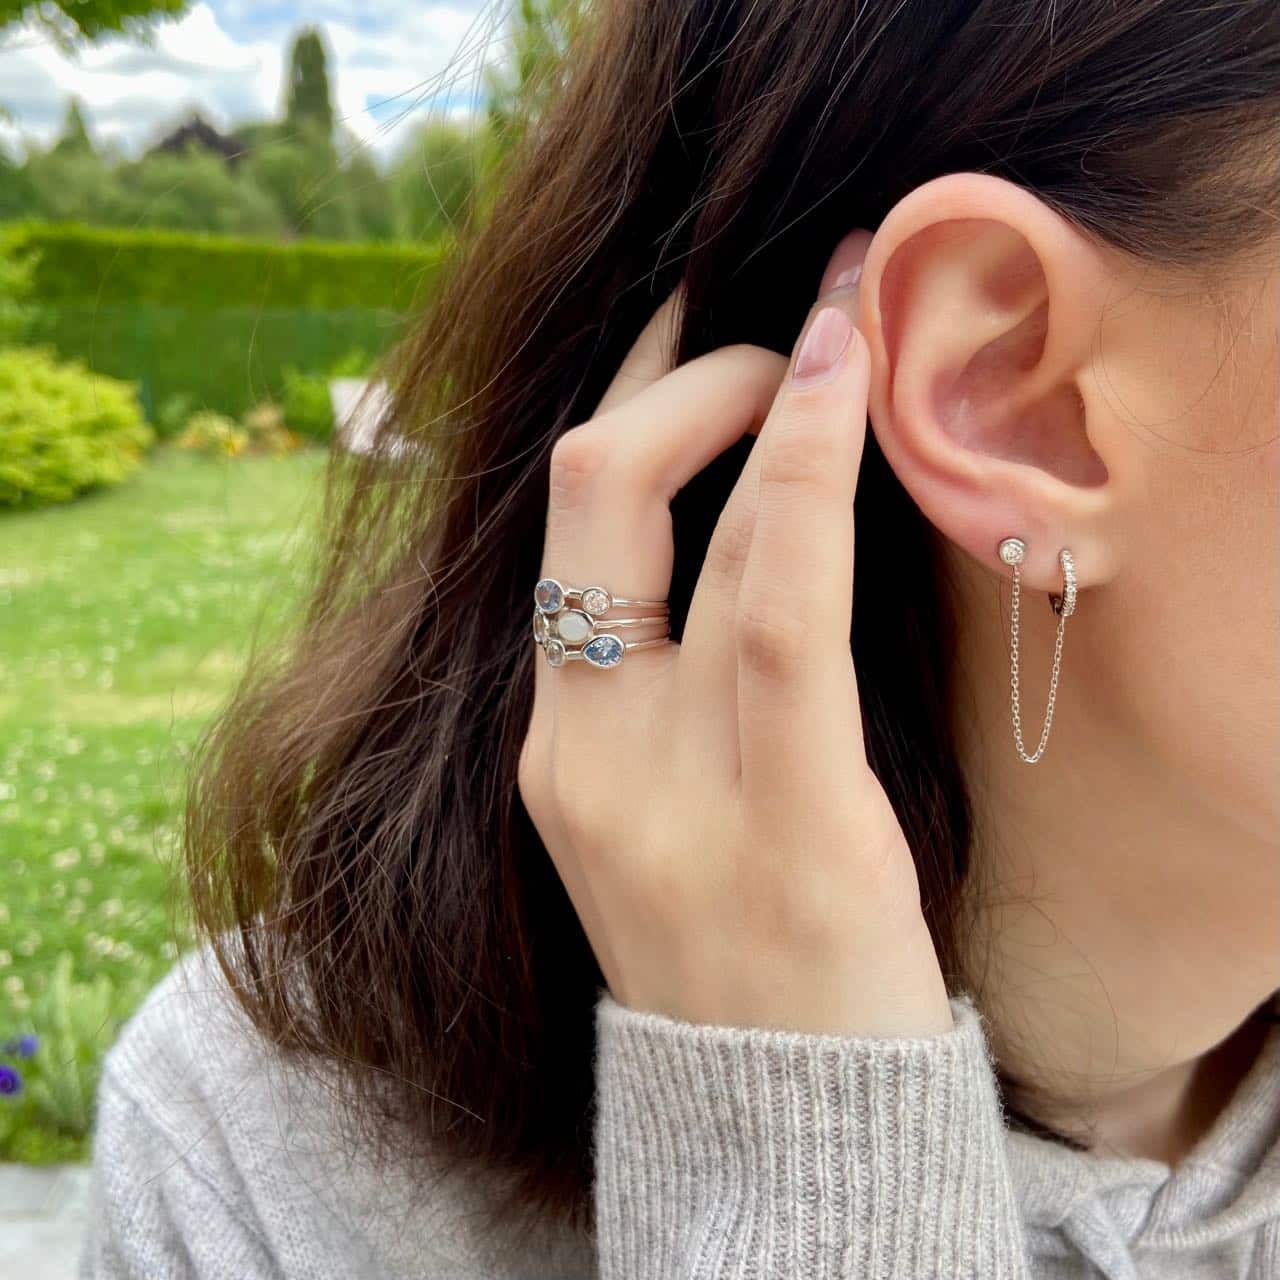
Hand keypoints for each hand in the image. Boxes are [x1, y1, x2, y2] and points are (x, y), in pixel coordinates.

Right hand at [518, 233, 953, 1038]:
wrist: (772, 1126)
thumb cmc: (733, 959)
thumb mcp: (660, 816)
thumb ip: (664, 691)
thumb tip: (736, 545)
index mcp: (555, 743)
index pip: (572, 531)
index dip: (635, 409)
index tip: (700, 338)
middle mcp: (582, 743)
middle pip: (597, 491)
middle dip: (680, 370)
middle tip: (776, 311)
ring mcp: (661, 776)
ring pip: (698, 526)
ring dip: (767, 390)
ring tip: (837, 304)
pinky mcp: (777, 807)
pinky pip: (779, 607)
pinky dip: (805, 478)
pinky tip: (842, 381)